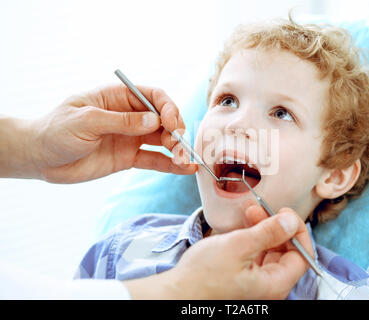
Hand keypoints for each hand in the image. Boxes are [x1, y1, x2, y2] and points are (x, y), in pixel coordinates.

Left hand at [25, 85, 196, 182]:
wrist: (42, 158)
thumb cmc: (56, 131)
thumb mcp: (86, 121)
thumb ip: (120, 121)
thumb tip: (154, 121)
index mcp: (118, 97)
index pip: (153, 96)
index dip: (168, 108)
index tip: (173, 123)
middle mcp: (129, 116)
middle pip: (163, 119)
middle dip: (175, 130)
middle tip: (178, 145)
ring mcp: (130, 137)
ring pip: (162, 140)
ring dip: (176, 148)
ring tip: (184, 160)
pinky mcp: (128, 157)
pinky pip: (153, 159)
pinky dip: (169, 164)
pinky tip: (184, 169)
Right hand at [123, 208, 313, 299]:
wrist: (175, 292)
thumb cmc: (204, 274)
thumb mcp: (239, 246)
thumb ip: (269, 232)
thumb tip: (291, 221)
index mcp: (274, 284)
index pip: (302, 256)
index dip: (297, 231)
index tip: (285, 213)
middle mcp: (268, 287)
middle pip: (285, 252)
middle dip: (275, 227)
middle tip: (260, 209)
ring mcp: (255, 284)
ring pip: (269, 253)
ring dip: (262, 230)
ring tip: (248, 212)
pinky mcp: (242, 279)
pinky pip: (255, 257)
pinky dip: (252, 240)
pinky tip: (242, 226)